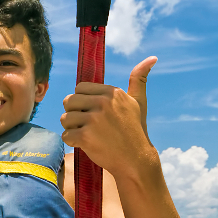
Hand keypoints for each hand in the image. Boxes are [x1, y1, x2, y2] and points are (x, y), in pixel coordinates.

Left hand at [60, 57, 156, 179]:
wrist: (136, 160)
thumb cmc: (135, 130)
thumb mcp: (138, 102)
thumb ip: (139, 79)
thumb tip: (152, 58)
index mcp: (112, 92)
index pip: (79, 88)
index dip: (82, 102)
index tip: (94, 113)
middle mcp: (103, 103)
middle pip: (69, 101)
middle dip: (74, 114)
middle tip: (87, 125)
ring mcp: (94, 119)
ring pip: (65, 118)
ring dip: (71, 128)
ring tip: (87, 134)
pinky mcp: (86, 136)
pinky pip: (65, 135)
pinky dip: (72, 142)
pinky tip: (85, 144)